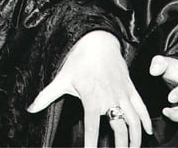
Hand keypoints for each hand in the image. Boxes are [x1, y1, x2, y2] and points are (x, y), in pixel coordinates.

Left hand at [29, 30, 151, 147]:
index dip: (92, 144)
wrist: (98, 41)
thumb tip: (30, 108)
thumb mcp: (61, 79)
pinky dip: (146, 120)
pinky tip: (147, 132)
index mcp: (92, 99)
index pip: (93, 128)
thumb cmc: (79, 60)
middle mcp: (110, 99)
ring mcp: (123, 94)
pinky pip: (141, 108)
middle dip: (121, 146)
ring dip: (135, 138)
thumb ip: (46, 96)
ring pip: (134, 121)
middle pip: (119, 129)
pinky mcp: (130, 89)